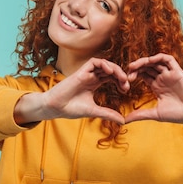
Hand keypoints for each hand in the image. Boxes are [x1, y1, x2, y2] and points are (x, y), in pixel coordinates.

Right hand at [14, 58, 129, 124]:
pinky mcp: (80, 72)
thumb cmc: (71, 109)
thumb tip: (123, 121)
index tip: (126, 90)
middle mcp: (91, 76)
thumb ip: (108, 114)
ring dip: (114, 68)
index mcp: (94, 83)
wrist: (56, 108)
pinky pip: (94, 62)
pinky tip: (110, 72)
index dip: (120, 81)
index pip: (111, 77)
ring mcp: (86, 73)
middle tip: (127, 84)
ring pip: (104, 64)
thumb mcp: (94, 111)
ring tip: (121, 78)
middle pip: (109, 70)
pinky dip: (103, 64)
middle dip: (120, 75)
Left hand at [125, 53, 182, 128]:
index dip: (133, 75)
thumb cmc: (178, 114)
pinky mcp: (178, 72)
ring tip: (133, 66)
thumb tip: (124, 121)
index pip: (142, 75)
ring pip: (155, 62)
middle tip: (127, 73)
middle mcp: (163, 78)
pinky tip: (149, 61)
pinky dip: (158, 57)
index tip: (125, 81)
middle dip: (136, 68)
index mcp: (157, 86)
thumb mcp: (155, 114)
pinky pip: (168, 60)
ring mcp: (170, 74)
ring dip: (144, 61)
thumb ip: (140, 115)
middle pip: (147, 67)